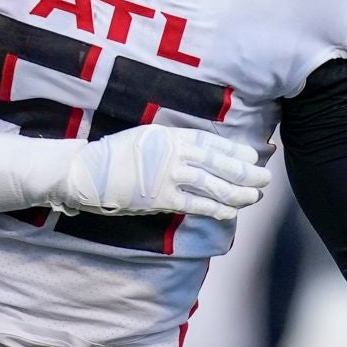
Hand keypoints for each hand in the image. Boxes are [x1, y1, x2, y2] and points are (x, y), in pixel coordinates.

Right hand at [0, 123, 271, 222]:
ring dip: (237, 191)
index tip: (255, 154)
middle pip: (218, 162)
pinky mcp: (159, 197)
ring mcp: (166, 174)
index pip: (211, 141)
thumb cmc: (111, 158)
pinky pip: (196, 203)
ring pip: (212, 183)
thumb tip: (197, 155)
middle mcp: (172, 151)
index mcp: (168, 134)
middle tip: (265, 178)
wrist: (82, 172)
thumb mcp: (143, 140)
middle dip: (245, 172)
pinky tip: (232, 212)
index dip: (235, 149)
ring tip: (255, 196)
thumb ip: (170, 146)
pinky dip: (217, 208)